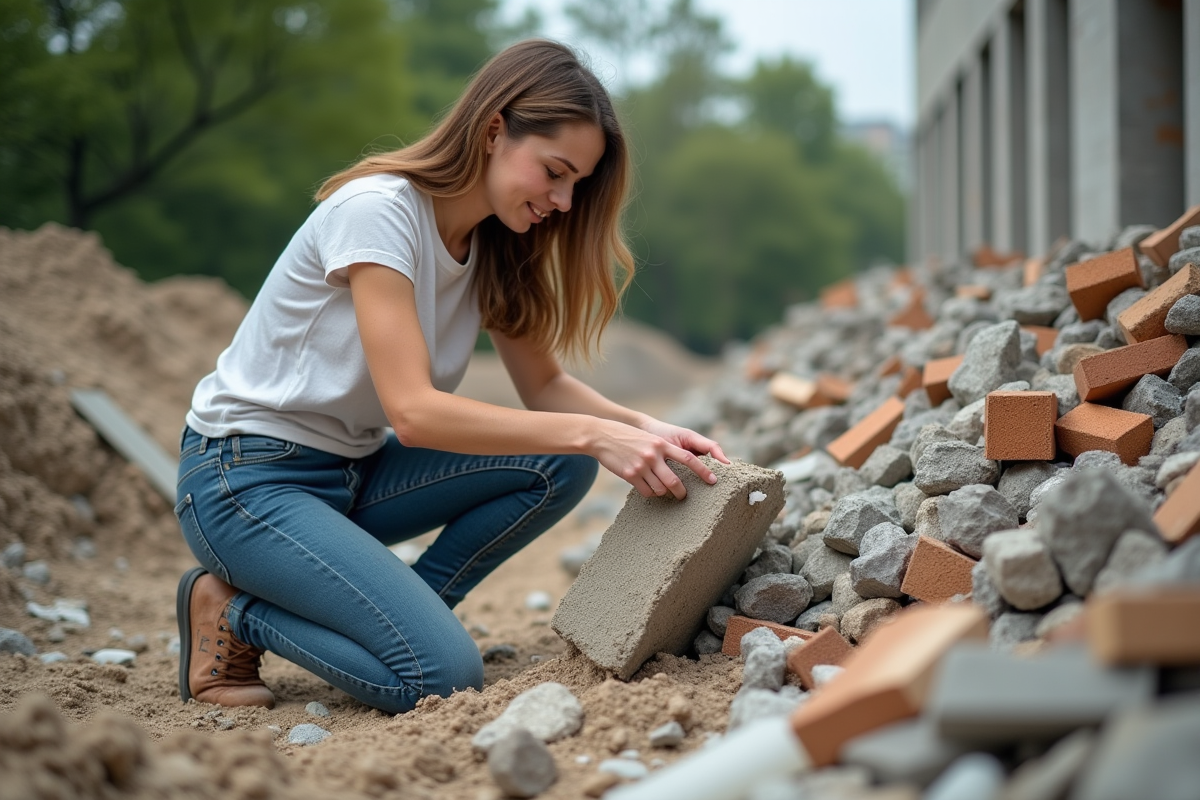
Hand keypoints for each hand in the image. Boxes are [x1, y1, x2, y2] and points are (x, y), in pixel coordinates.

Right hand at [588, 418, 728, 499]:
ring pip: (660, 489)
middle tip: (683, 496)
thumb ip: (663, 450)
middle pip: (674, 481)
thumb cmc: (628, 438)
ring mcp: (642, 466)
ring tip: (660, 489)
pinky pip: (646, 491)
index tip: (713, 480)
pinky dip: (649, 493)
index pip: (688, 459)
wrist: (602, 436)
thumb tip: (678, 468)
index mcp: (662, 444)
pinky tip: (646, 487)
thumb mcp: (649, 440)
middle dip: (681, 492)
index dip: (703, 471)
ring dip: (662, 492)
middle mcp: (654, 455)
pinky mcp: (630, 475)